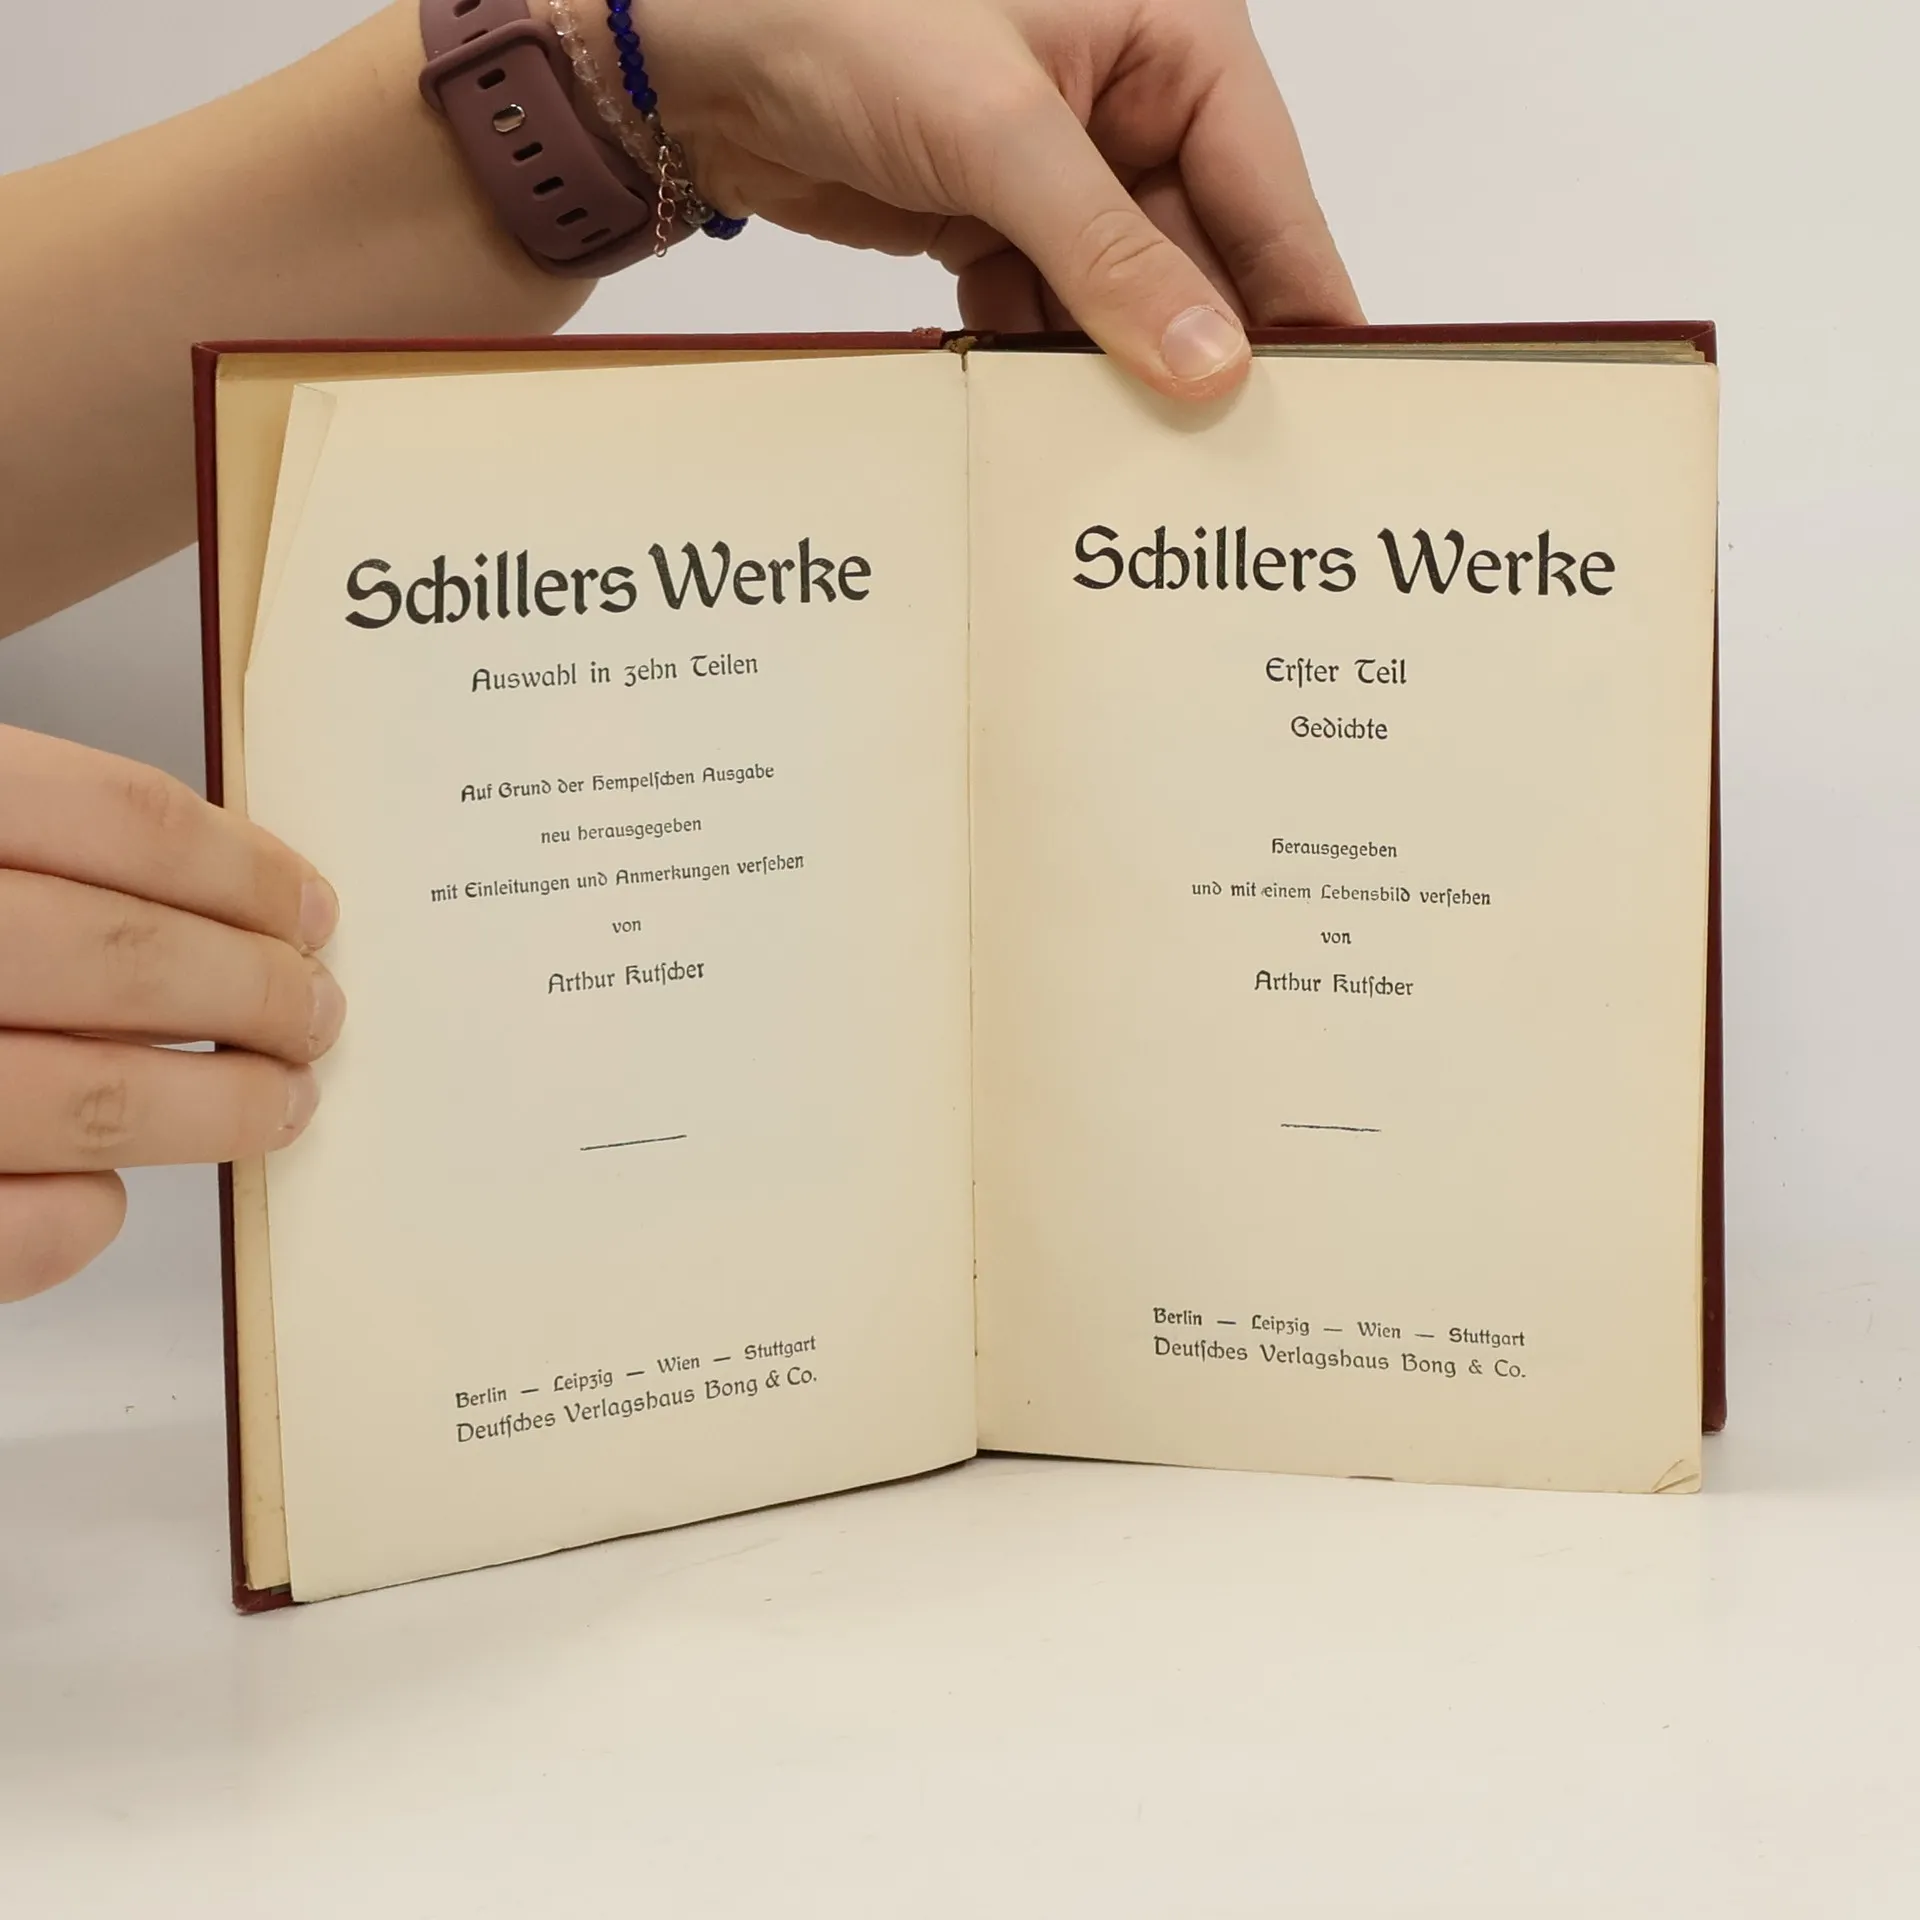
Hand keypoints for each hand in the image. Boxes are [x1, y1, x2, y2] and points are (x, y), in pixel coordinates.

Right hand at [0, 727, 342, 1301]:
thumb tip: (202, 882)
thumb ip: (14, 831)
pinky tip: (107, 1196)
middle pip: (126, 961)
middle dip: (257, 996)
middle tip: (317, 1013)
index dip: (242, 869)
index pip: (115, 819)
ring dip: (219, 1110)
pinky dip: (79, 1218)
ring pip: (93, 1103)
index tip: (310, 909)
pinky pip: (8, 1229)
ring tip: (281, 1101)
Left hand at [607, 0, 1360, 396]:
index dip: (1300, 292)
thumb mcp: (1002, 134)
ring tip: (1149, 467)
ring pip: (1125, 295)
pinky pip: (1049, 309)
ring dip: (1124, 373)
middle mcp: (1128, 101)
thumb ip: (1111, 254)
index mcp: (1171, 38)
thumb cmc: (851, 15)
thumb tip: (1210, 362)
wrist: (703, 54)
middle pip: (1202, 253)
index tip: (1342, 390)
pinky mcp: (995, 221)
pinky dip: (1046, 364)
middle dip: (1207, 350)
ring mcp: (1060, 168)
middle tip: (1238, 462)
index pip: (1267, 186)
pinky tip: (1056, 427)